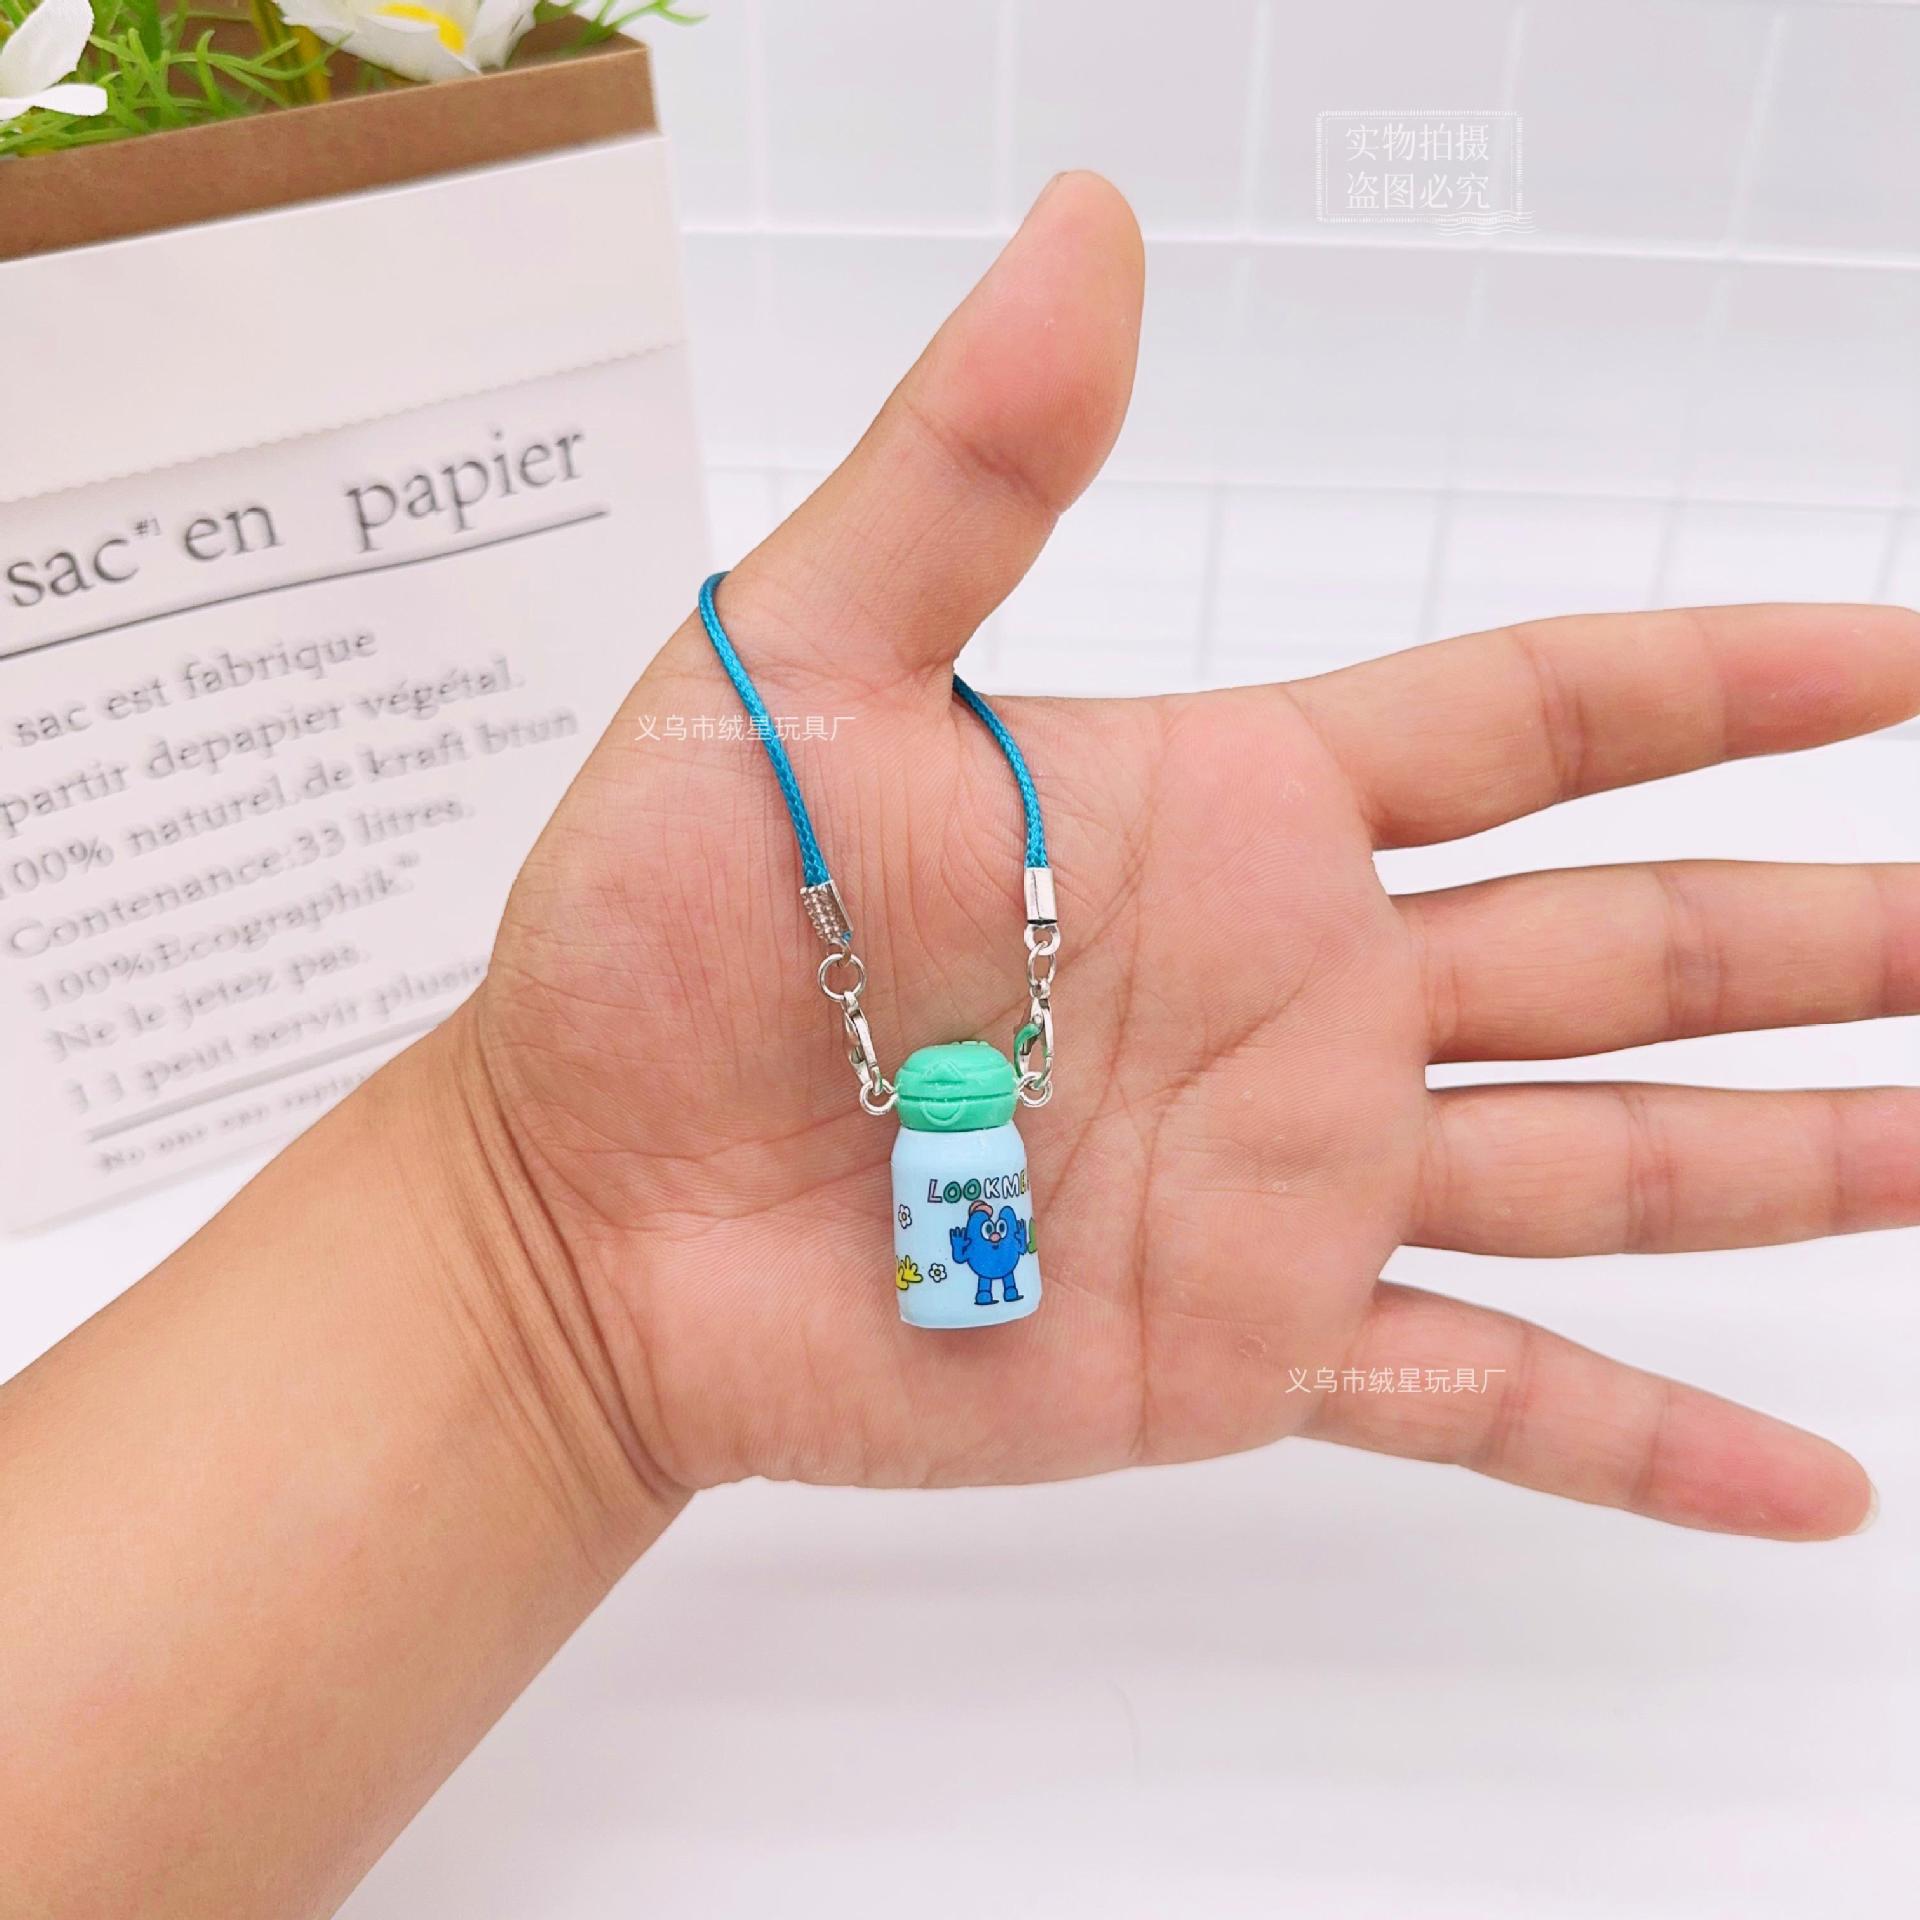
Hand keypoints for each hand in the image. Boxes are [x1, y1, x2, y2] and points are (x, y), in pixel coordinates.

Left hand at [467, 174, 1914, 1535]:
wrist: (588, 1209)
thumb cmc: (659, 933)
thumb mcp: (794, 667)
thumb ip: (968, 469)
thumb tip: (1089, 228)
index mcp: (1234, 815)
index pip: (1533, 718)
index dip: (1719, 680)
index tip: (1898, 660)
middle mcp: (1303, 996)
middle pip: (1626, 946)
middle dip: (1824, 933)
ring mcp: (1292, 1182)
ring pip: (1606, 1164)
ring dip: (1795, 1160)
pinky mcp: (1247, 1350)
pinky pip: (1490, 1396)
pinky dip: (1643, 1439)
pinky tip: (1803, 1481)